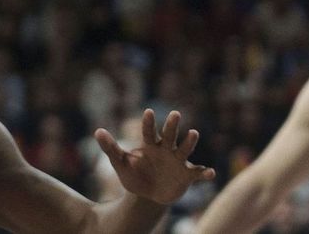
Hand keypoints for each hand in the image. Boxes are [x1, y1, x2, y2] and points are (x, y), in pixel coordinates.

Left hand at [94, 108, 215, 206]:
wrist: (147, 195)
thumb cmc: (134, 175)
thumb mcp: (120, 163)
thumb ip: (110, 148)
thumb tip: (97, 131)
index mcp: (150, 145)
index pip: (149, 131)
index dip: (148, 123)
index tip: (148, 112)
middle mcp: (166, 149)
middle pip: (169, 135)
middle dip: (172, 125)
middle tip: (174, 113)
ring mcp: (177, 161)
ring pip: (185, 149)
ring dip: (189, 142)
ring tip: (193, 133)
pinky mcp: (186, 176)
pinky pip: (197, 173)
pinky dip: (205, 173)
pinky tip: (210, 173)